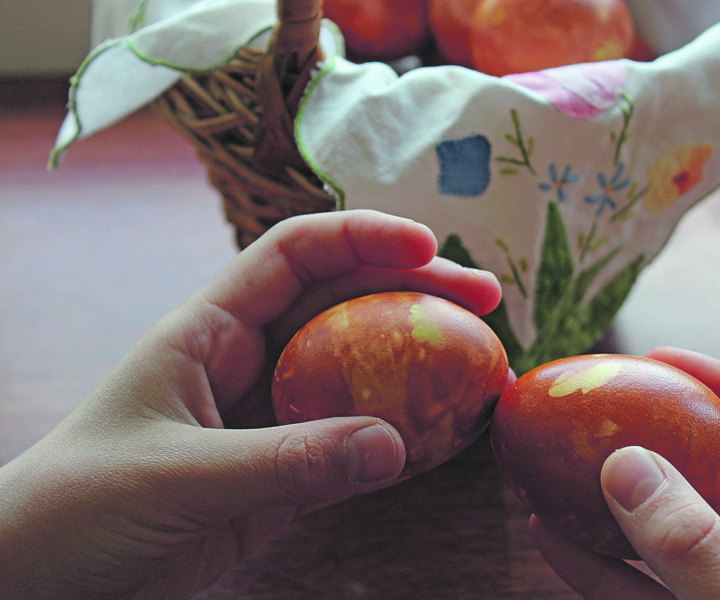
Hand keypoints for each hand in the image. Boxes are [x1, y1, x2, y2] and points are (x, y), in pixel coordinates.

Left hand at [0, 210, 501, 599]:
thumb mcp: (177, 476)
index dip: (362, 237)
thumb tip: (396, 446)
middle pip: (346, 305)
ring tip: (484, 369)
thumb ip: (285, 463)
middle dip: (416, 293)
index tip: (428, 246)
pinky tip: (445, 437)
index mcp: (208, 330)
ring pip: (360, 373)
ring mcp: (273, 419)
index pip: (294, 255)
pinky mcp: (285, 474)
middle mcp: (249, 362)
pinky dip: (402, 438)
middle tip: (488, 303)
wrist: (43, 583)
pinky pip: (354, 445)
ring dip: (420, 367)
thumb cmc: (76, 509)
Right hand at [531, 347, 719, 598]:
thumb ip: (701, 554)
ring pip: (682, 541)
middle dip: (665, 446)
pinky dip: (605, 572)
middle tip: (603, 415)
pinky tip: (556, 541)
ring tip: (560, 473)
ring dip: (619, 510)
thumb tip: (627, 468)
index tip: (667, 362)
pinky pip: (654, 596)